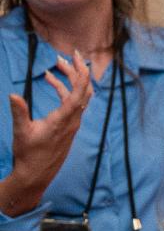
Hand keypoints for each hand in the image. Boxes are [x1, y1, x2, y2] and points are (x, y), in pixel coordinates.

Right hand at [0, 54, 92, 214]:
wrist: (37, 173)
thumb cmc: (29, 154)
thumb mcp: (22, 132)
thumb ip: (19, 112)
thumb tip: (13, 95)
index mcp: (63, 119)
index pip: (79, 91)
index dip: (81, 72)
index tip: (78, 57)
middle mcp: (73, 120)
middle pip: (83, 90)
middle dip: (76, 71)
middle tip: (64, 56)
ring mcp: (73, 123)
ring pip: (79, 96)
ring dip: (69, 79)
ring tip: (56, 65)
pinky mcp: (69, 126)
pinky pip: (72, 103)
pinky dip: (64, 90)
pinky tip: (50, 81)